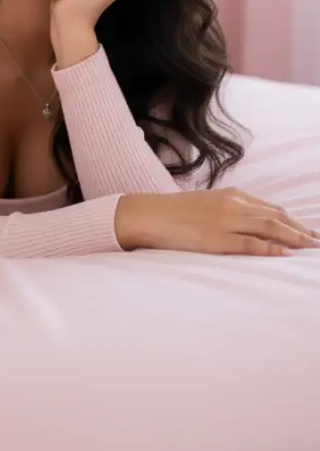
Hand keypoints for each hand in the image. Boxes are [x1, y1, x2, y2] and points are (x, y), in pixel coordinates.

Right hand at [115, 188, 319, 255]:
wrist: (148, 214)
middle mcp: (232, 204)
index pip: (271, 208)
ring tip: (311, 247)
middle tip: (319, 242)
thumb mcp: (207, 206)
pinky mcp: (216, 238)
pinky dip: (269, 248)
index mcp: (231, 196)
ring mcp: (224, 221)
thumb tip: (250, 223)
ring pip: (268, 227)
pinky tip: (283, 253)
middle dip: (300, 230)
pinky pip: (248, 243)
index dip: (293, 221)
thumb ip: (230, 211)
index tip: (310, 232)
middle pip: (276, 216)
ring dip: (293, 238)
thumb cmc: (176, 213)